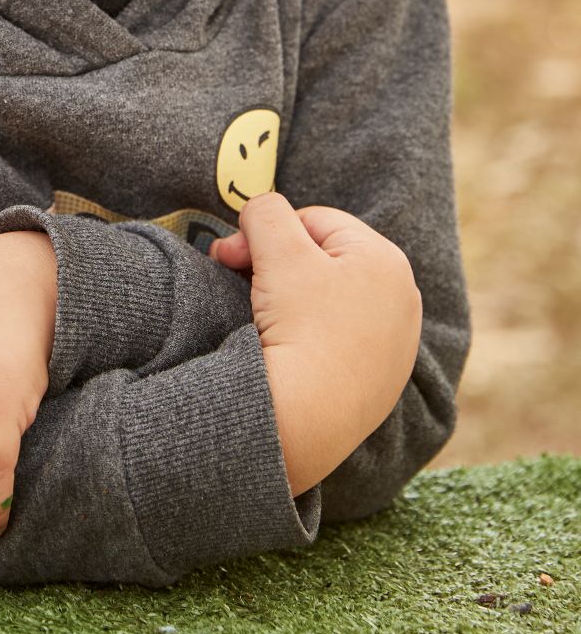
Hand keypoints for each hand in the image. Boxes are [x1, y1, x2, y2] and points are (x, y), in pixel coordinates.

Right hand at [210, 194, 422, 494]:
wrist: (309, 422)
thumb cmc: (300, 327)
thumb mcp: (278, 251)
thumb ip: (265, 211)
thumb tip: (261, 212)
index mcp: (387, 259)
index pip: (313, 220)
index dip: (265, 232)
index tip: (230, 257)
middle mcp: (403, 298)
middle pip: (322, 259)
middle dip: (274, 264)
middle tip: (236, 281)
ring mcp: (395, 344)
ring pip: (327, 298)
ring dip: (288, 298)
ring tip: (262, 318)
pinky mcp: (380, 381)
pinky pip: (336, 338)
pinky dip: (307, 335)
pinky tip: (286, 350)